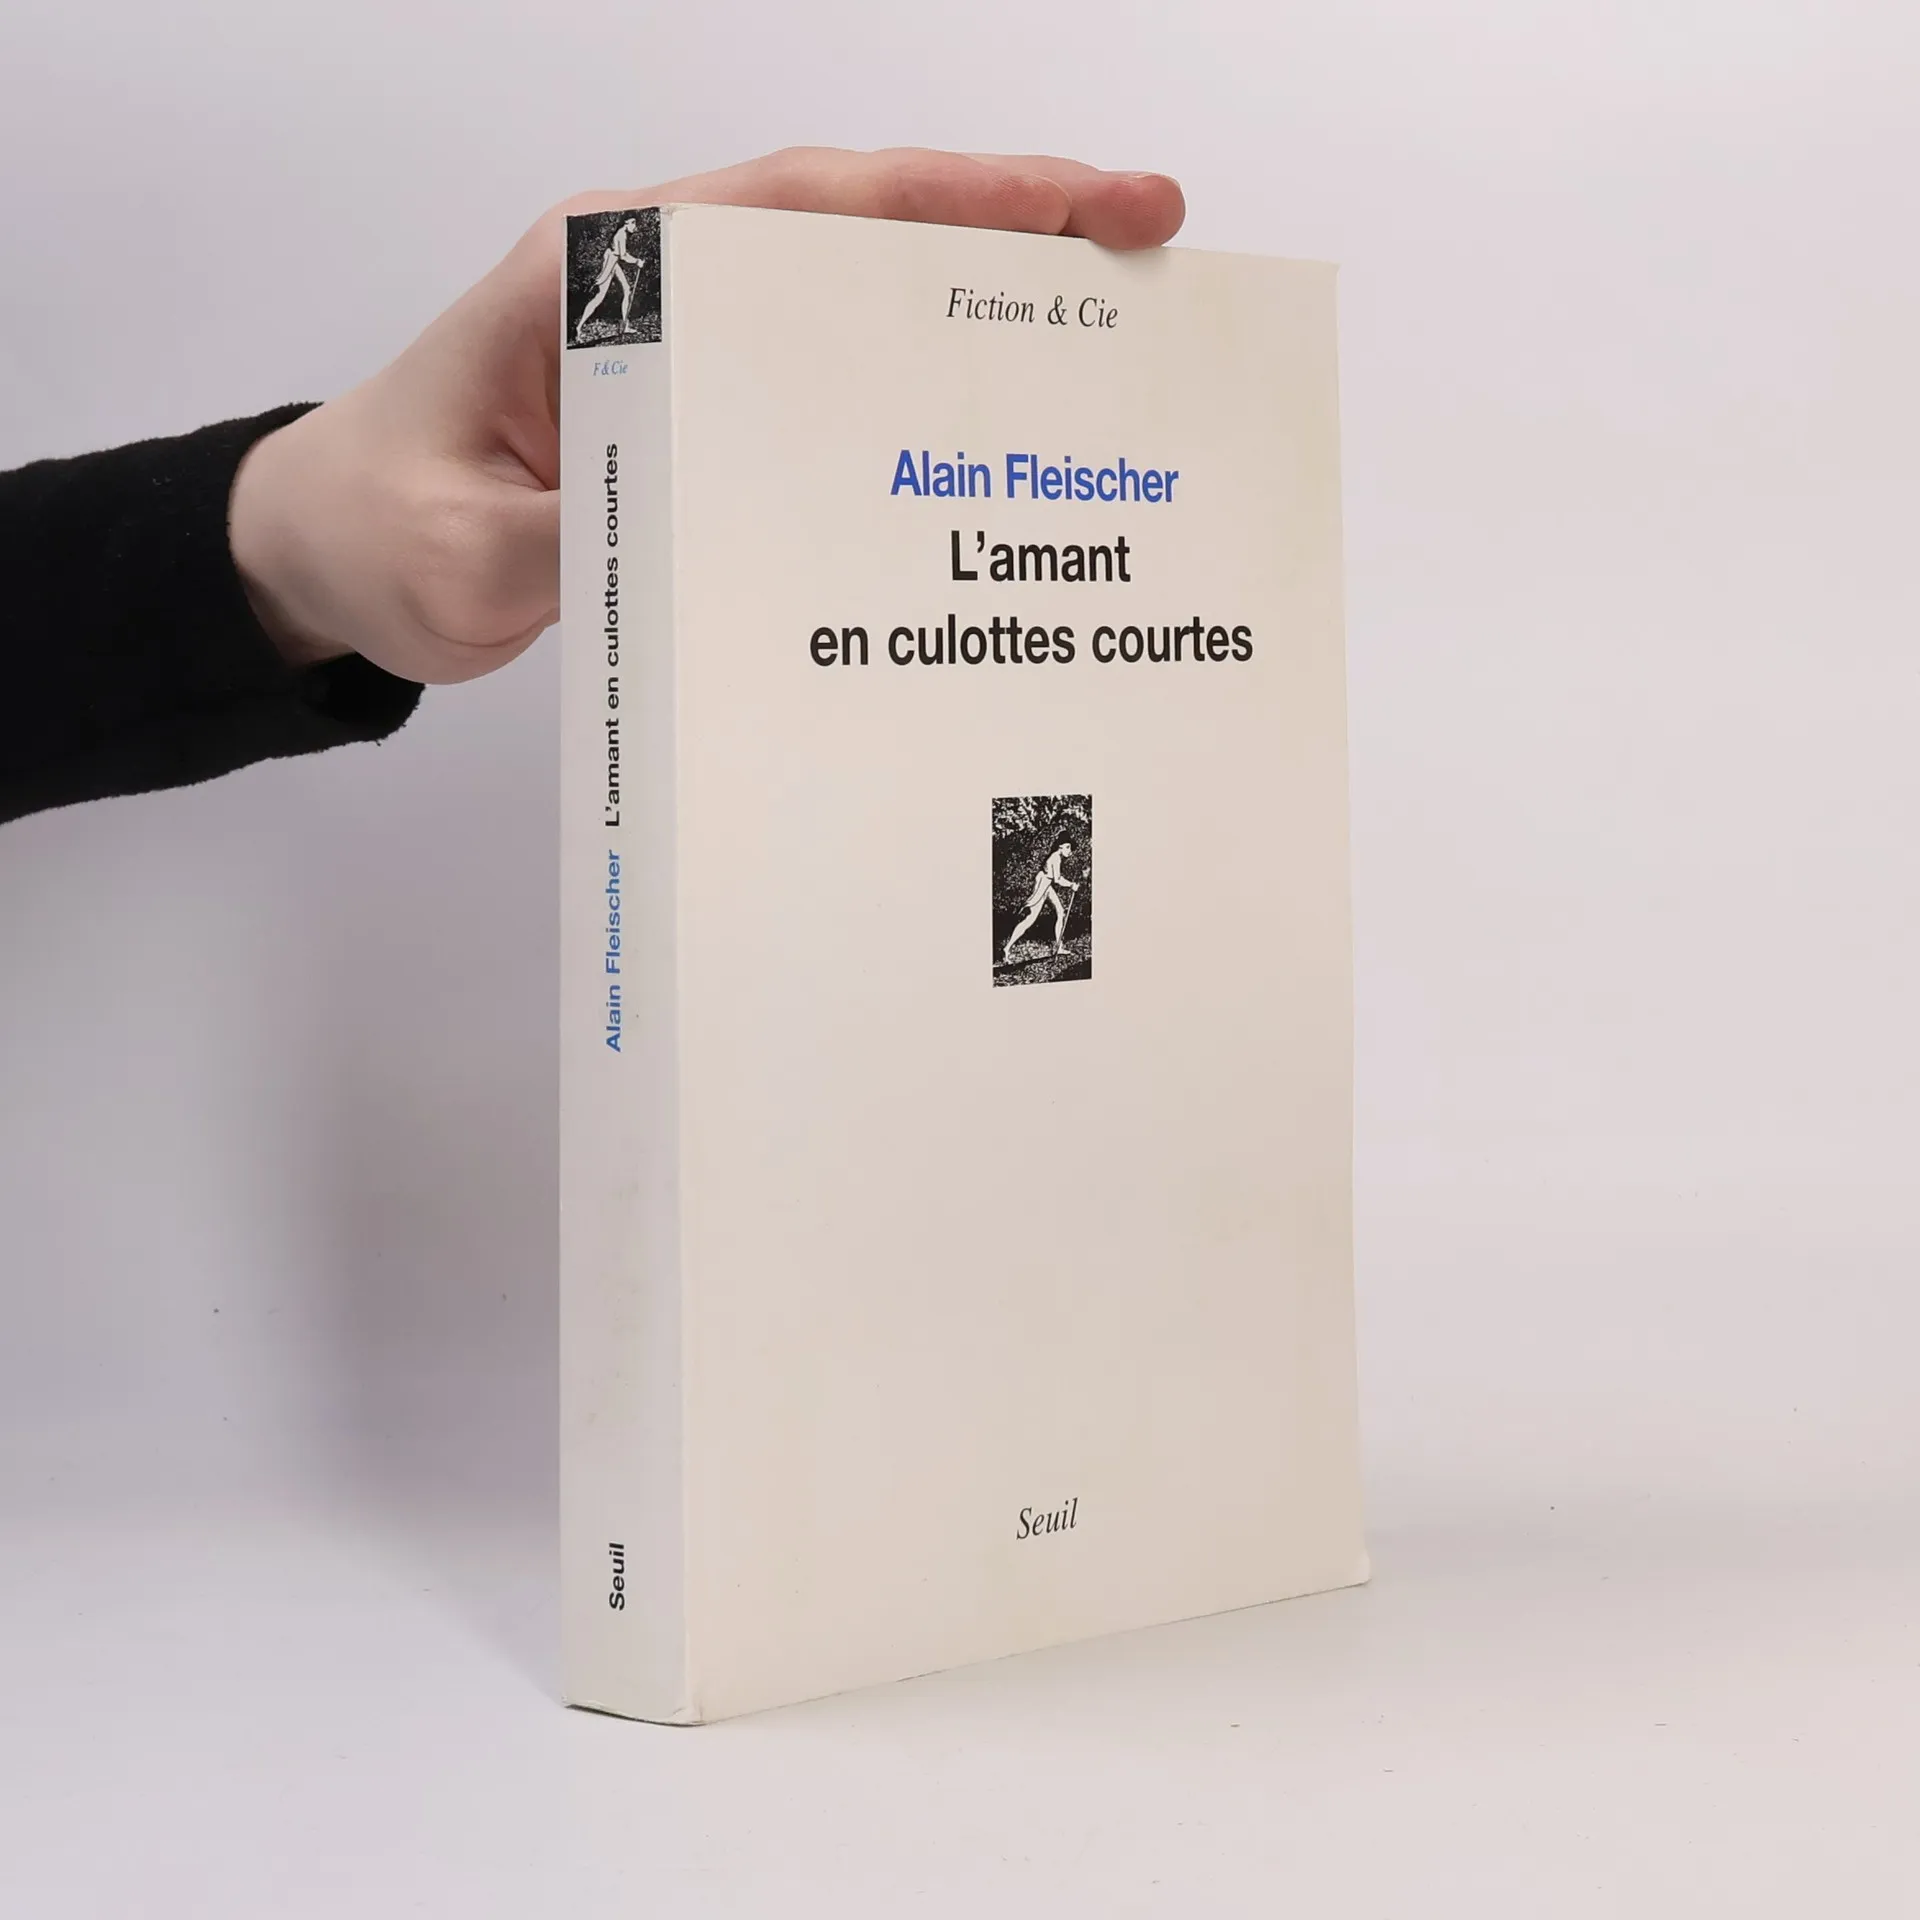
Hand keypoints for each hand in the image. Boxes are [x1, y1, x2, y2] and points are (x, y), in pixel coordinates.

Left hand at [230, 147, 1184, 682]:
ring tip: (1107, 329)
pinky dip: (908, 390)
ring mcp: (678, 347)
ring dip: (973, 306)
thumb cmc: (377, 528)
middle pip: (854, 232)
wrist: (324, 550)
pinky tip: (986, 423)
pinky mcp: (692, 411)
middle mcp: (651, 289)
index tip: (1075, 206)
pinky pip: (818, 381)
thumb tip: (719, 540)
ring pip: (848, 301)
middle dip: (1005, 230)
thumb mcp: (464, 555)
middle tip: (1147, 245)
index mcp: (596, 278)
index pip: (797, 208)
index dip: (943, 200)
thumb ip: (582, 539)